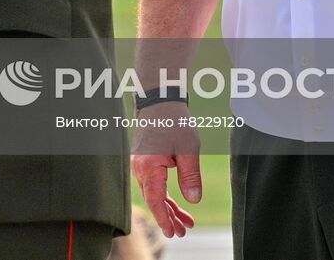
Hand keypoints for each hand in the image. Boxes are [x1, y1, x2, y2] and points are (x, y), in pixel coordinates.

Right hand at [130, 102, 200, 238]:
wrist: (160, 100)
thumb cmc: (174, 121)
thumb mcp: (188, 148)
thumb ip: (190, 175)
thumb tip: (193, 200)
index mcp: (149, 166)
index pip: (155, 199)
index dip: (164, 218)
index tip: (173, 232)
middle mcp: (140, 168)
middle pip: (153, 200)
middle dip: (168, 218)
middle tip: (183, 233)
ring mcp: (141, 166)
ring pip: (154, 194)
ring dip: (169, 208)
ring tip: (186, 223)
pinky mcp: (145, 163)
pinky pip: (154, 185)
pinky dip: (165, 196)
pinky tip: (177, 205)